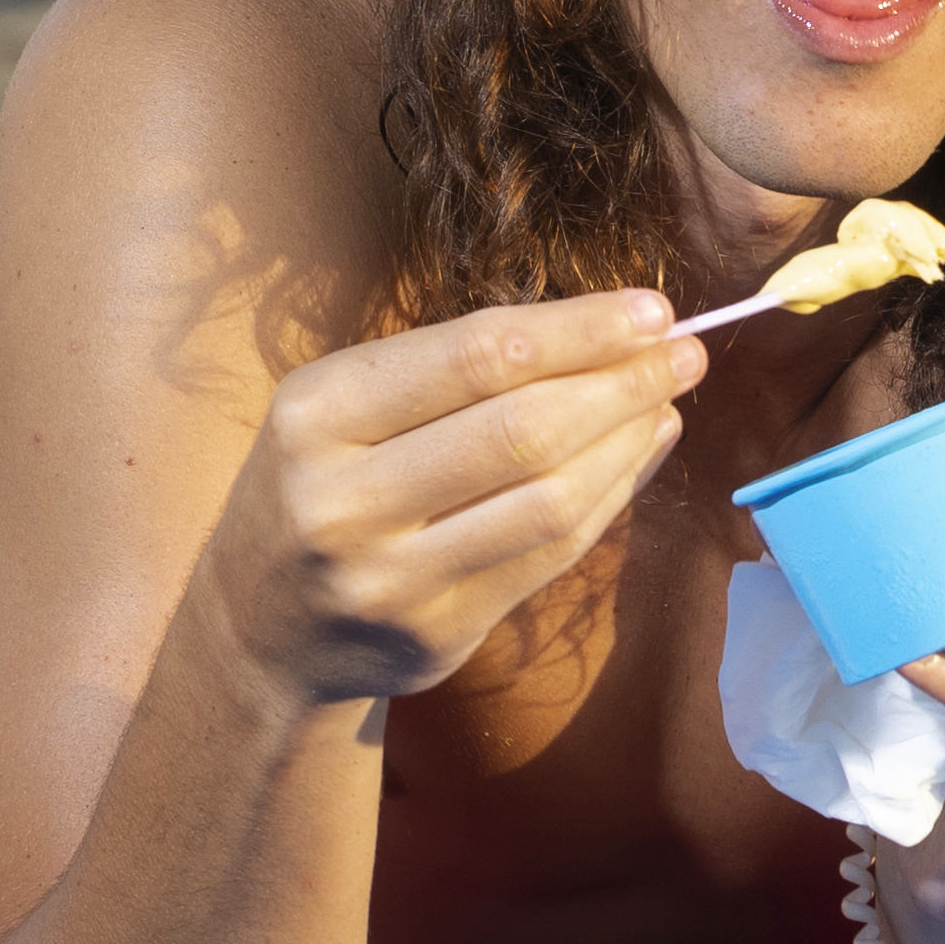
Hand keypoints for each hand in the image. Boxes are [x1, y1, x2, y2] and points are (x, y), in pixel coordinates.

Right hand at [193, 290, 707, 707]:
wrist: (258, 629)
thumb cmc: (325, 483)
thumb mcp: (346, 408)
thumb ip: (458, 370)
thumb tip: (612, 332)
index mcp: (315, 414)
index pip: (475, 356)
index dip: (579, 330)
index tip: (654, 310)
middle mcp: (341, 500)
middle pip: (522, 429)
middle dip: (620, 382)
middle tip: (686, 352)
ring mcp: (387, 578)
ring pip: (548, 500)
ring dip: (627, 441)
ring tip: (668, 399)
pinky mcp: (434, 634)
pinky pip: (549, 555)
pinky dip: (610, 497)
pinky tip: (639, 454)